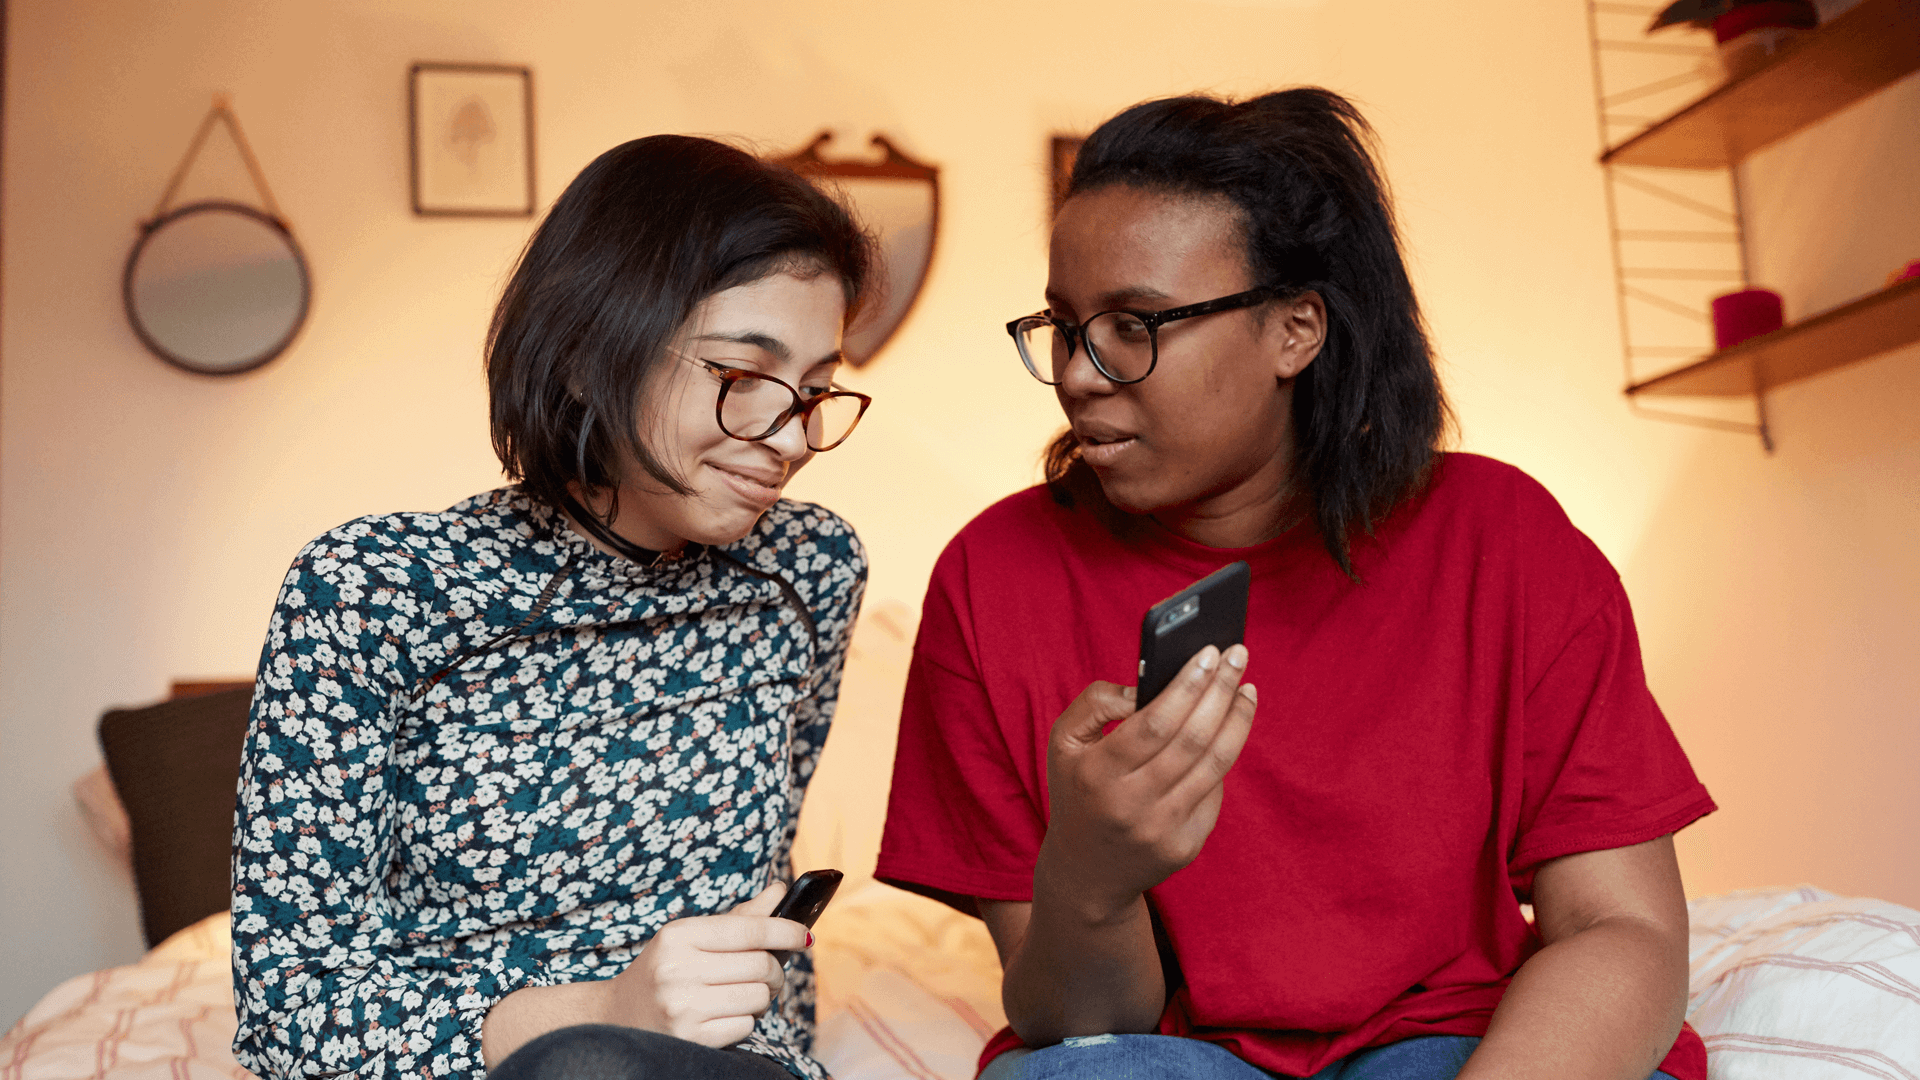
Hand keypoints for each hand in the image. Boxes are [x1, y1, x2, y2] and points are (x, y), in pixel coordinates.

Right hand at [604, 882, 809, 1047]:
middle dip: (776, 971)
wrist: (616, 1016)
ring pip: (757, 997)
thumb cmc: (664, 969)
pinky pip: (745, 1026)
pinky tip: (728, 1014)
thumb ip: (739, 917)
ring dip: (762, 998)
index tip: (805, 936)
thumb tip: (779, 891)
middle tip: (772, 973)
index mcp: (678, 935)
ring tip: (746, 994)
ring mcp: (682, 1006)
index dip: (785, 931)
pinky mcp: (690, 1037)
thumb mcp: (691, 936)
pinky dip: (745, 1020)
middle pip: (760, 965)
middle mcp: (677, 969)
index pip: (749, 930)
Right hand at [1038, 645, 1256, 920]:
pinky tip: (1228, 728)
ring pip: (1214, 765)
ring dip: (1237, 720)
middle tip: (1238, 655)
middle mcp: (1131, 807)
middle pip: (1192, 740)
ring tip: (1246, 689)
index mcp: (1097, 775)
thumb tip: (1147, 687)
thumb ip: (1095, 703)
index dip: (1187, 686)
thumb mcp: (1064, 742)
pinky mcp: (1185, 846)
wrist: (1085, 872)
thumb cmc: (1079, 789)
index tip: (1210, 653)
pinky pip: (1214, 790)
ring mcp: (1162, 830)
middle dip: (1220, 691)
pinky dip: (1223, 754)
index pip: (1153, 724)